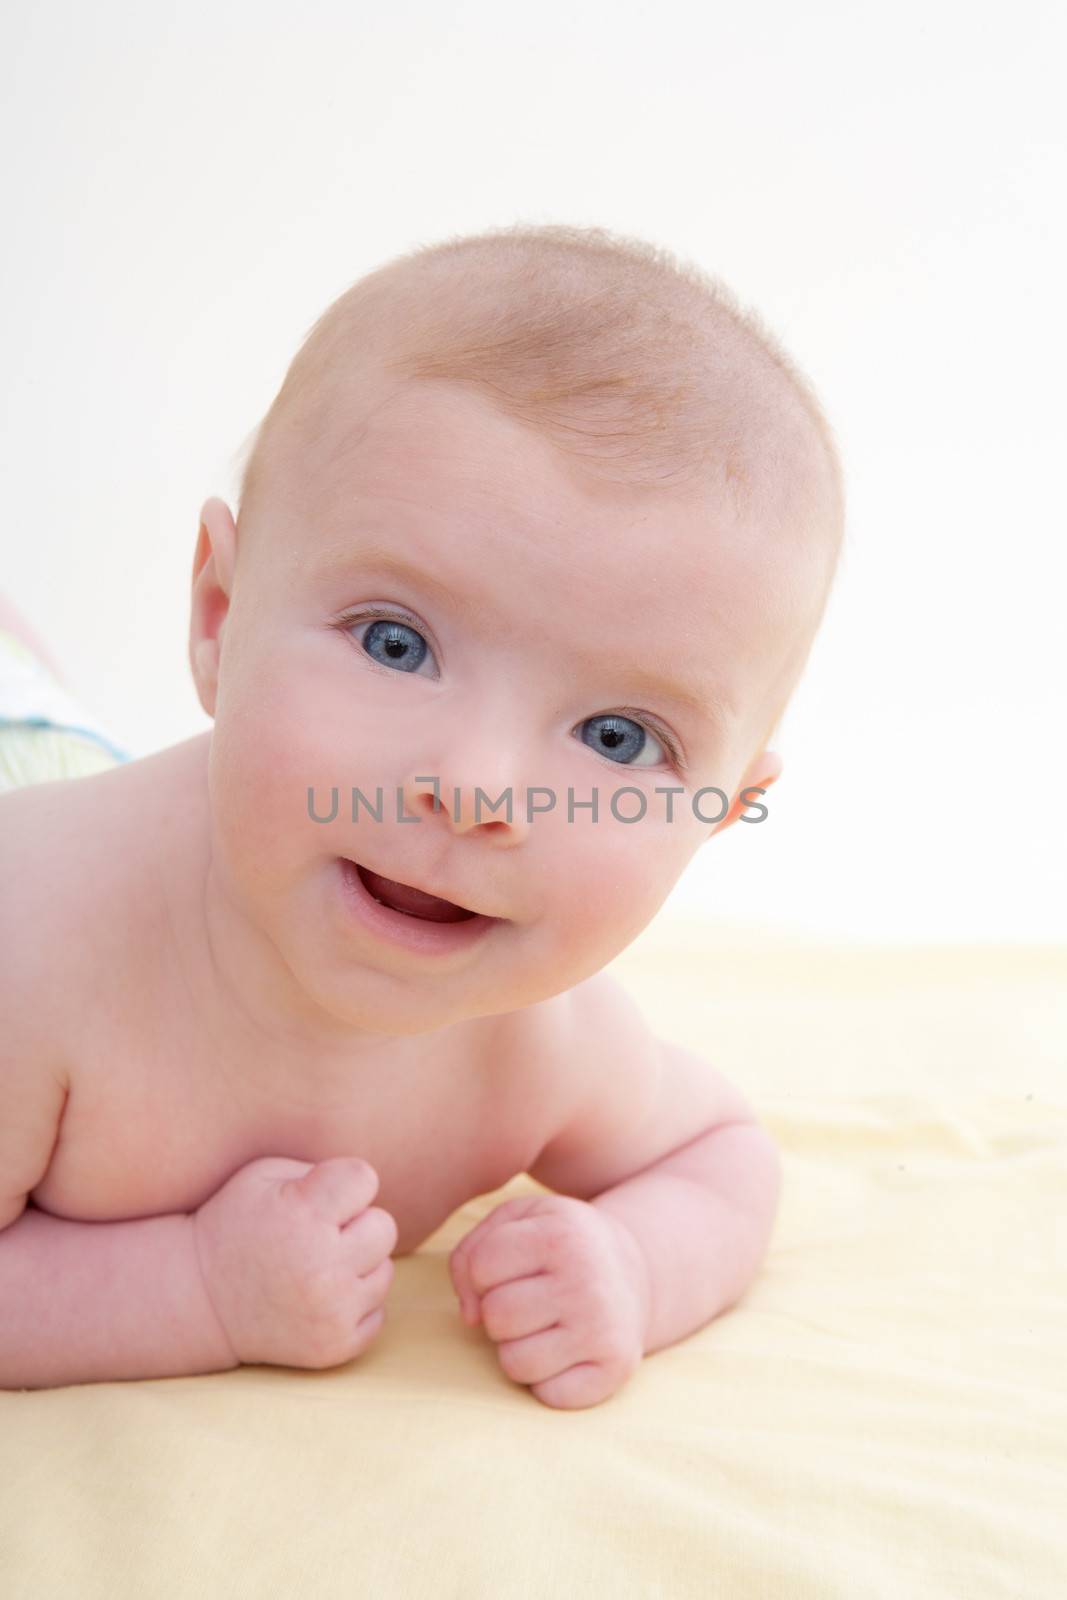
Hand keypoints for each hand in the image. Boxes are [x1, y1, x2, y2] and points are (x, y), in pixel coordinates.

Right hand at [192, 1155, 397, 1371]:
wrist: (200, 1301)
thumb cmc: (236, 1225)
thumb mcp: (263, 1176)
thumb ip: (321, 1170)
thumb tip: (368, 1187)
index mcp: (302, 1214)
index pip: (365, 1178)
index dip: (345, 1184)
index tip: (320, 1197)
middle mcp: (322, 1265)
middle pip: (384, 1227)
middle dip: (355, 1226)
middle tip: (317, 1235)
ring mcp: (331, 1311)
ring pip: (384, 1271)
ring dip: (357, 1266)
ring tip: (314, 1268)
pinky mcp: (335, 1346)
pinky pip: (378, 1312)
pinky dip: (354, 1305)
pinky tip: (317, 1298)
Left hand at [448, 1193, 649, 1409]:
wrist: (637, 1269)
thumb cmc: (560, 1244)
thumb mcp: (517, 1220)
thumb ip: (470, 1253)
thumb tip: (469, 1318)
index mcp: (560, 1234)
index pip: (481, 1267)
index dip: (484, 1274)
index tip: (512, 1270)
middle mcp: (586, 1280)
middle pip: (496, 1317)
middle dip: (500, 1313)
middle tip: (529, 1301)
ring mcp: (603, 1327)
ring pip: (515, 1363)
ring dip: (519, 1349)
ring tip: (545, 1326)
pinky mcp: (615, 1368)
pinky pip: (548, 1395)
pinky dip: (548, 1380)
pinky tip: (566, 1352)